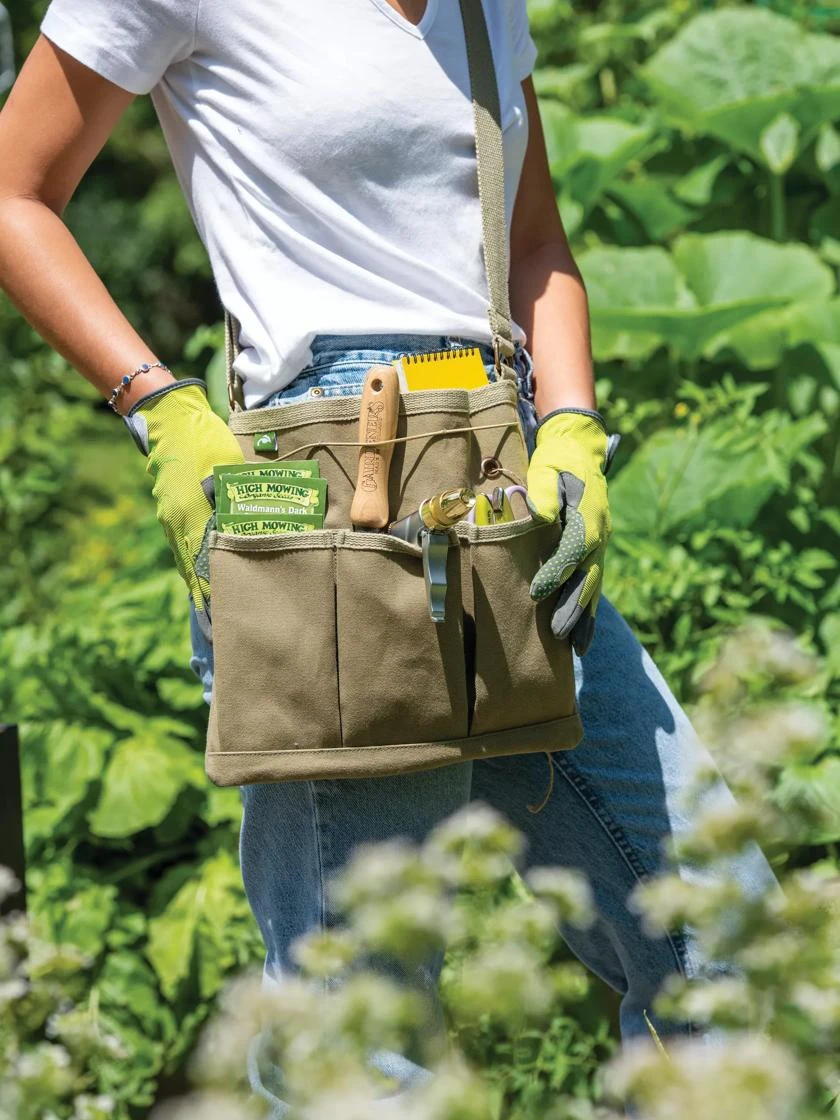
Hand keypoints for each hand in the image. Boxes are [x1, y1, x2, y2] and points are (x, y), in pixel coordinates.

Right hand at [123, 380, 244, 613]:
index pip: (205, 570)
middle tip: (223, 624)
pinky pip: (184, 545)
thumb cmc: (210, 443)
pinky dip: (196, 562)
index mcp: (194, 518)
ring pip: (188, 559)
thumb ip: (241, 505)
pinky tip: (208, 573)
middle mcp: (179, 524)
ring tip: (216, 606)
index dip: (214, 597)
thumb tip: (255, 534)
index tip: (225, 620)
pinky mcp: (171, 511)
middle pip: (194, 572)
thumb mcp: (232, 473)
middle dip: (207, 598)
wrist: (172, 419)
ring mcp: (172, 518)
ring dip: (202, 581)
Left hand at [526, 408, 615, 655]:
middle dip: (573, 607)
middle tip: (557, 633)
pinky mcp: (594, 551)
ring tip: (576, 649)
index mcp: (587, 514)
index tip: (537, 592)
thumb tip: (542, 514)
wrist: (578, 451)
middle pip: (588, 576)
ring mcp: (600, 544)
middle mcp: (599, 533)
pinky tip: (581, 637)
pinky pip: (592, 584)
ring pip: (594, 586)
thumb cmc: (556, 460)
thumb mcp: (546, 468)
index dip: (555, 572)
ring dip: (586, 617)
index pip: (572, 549)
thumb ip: (543, 491)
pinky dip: (588, 609)